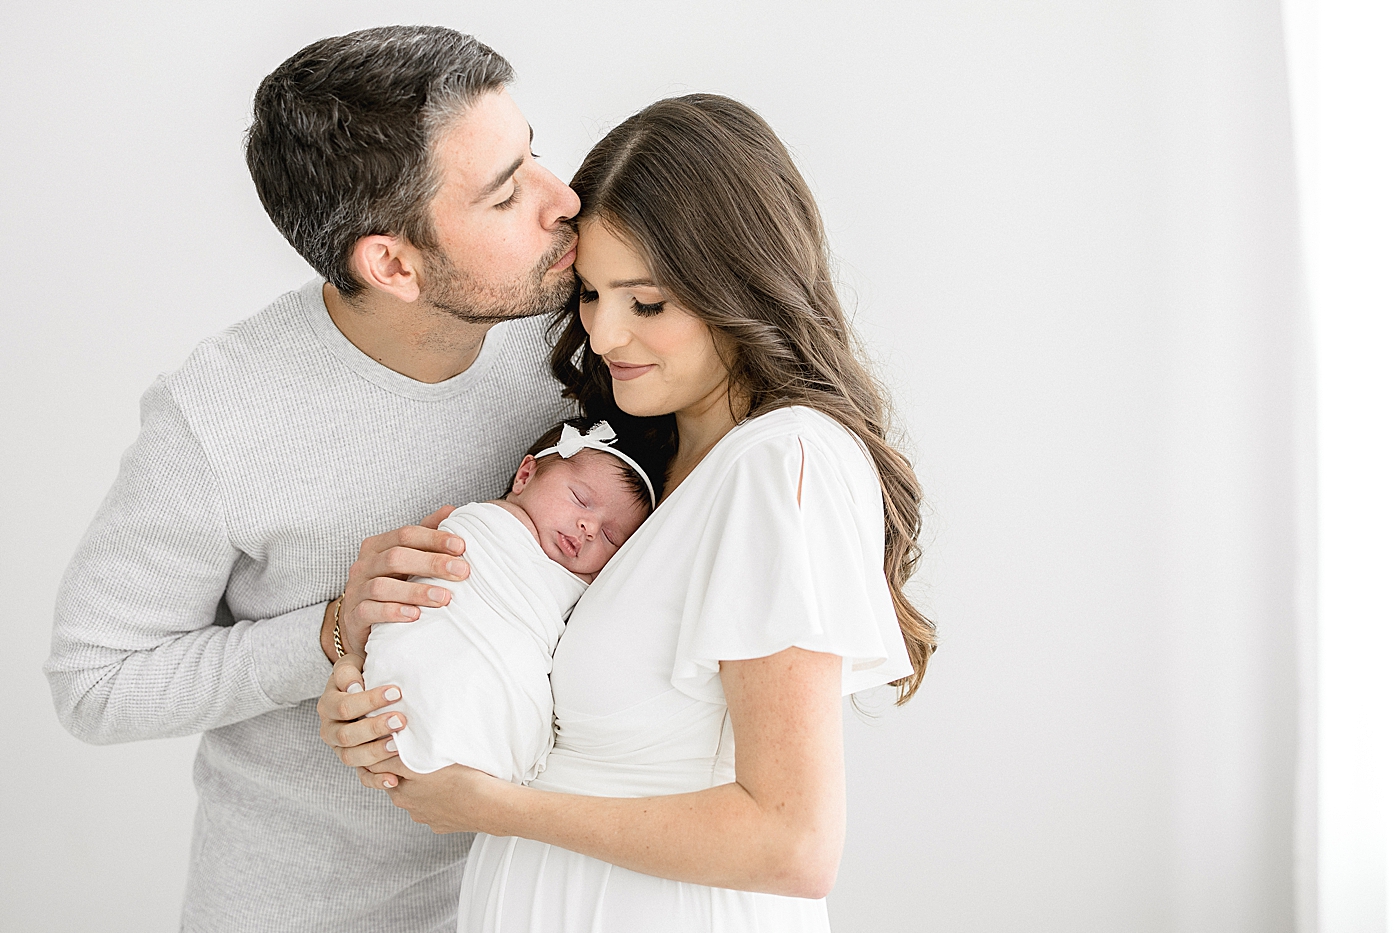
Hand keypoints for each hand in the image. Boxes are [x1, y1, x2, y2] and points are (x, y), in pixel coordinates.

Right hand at [317, 655, 407, 779]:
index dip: (370, 700)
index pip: (345, 706)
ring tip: (398, 745)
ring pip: (352, 757)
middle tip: (400, 720)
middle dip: (375, 728)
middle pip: (347, 735)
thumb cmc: (360, 675)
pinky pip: (362, 777)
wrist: (359, 689)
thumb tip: (354, 686)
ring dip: (376, 753)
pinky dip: (376, 781)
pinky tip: (393, 780)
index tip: (396, 692)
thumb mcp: (351, 665)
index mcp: (328, 705)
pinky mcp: (355, 763)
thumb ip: (348, 672)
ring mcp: (341, 749)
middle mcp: (330, 730)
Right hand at [320, 505, 470, 660]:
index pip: (406, 535)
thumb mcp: (407, 558)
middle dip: (432, 563)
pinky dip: (393, 612)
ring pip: (383, 586)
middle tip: (461, 571)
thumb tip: (451, 510)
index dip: (434, 538)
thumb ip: (426, 535)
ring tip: (444, 597)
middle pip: (396, 557)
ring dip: (416, 591)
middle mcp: (364, 565)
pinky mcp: (354, 615)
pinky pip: (370, 611)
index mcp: (378, 546)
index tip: (461, 546)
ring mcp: (356, 590)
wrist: (359, 621)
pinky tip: (415, 615)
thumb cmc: (390, 584)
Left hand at [363, 759, 510, 833]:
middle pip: (396, 782)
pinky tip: (449, 790)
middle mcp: (407, 805)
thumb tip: (385, 746)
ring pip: (415, 796)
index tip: (391, 745)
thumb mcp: (424, 760)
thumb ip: (400, 755)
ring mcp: (423, 816)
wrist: (487, 805)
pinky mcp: (439, 824)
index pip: (377, 769)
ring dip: (420, 786)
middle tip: (415, 754)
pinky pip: (432, 809)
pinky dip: (436, 800)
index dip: (383, 755)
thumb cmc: (460, 778)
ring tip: (437, 773)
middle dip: (402, 770)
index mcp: (399, 788)